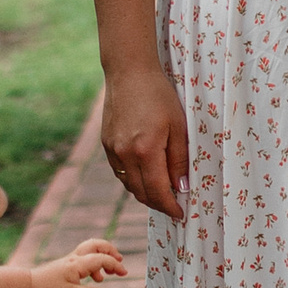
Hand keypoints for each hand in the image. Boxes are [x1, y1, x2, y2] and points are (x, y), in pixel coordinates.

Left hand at [32, 236, 127, 287]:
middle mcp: (74, 259)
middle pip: (96, 245)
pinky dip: (93, 266)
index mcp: (78, 264)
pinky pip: (83, 260)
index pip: (102, 258)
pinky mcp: (64, 267)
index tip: (124, 273)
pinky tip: (93, 280)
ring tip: (107, 275)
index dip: (115, 264)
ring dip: (102, 258)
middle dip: (110, 250)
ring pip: (89, 251)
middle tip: (119, 261)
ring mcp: (68, 262)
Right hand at [102, 63, 188, 221]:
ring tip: (161, 194)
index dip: (170, 206)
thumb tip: (180, 187)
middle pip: (141, 193)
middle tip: (173, 207)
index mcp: (145, 151)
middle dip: (158, 204)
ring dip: (145, 194)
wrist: (129, 72)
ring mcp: (113, 150)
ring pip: (129, 184)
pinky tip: (145, 176)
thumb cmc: (158, 95)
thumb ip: (178, 159)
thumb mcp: (178, 126)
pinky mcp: (106, 144)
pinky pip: (120, 172)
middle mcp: (125, 154)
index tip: (180, 214)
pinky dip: (133, 179)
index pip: (158, 191)